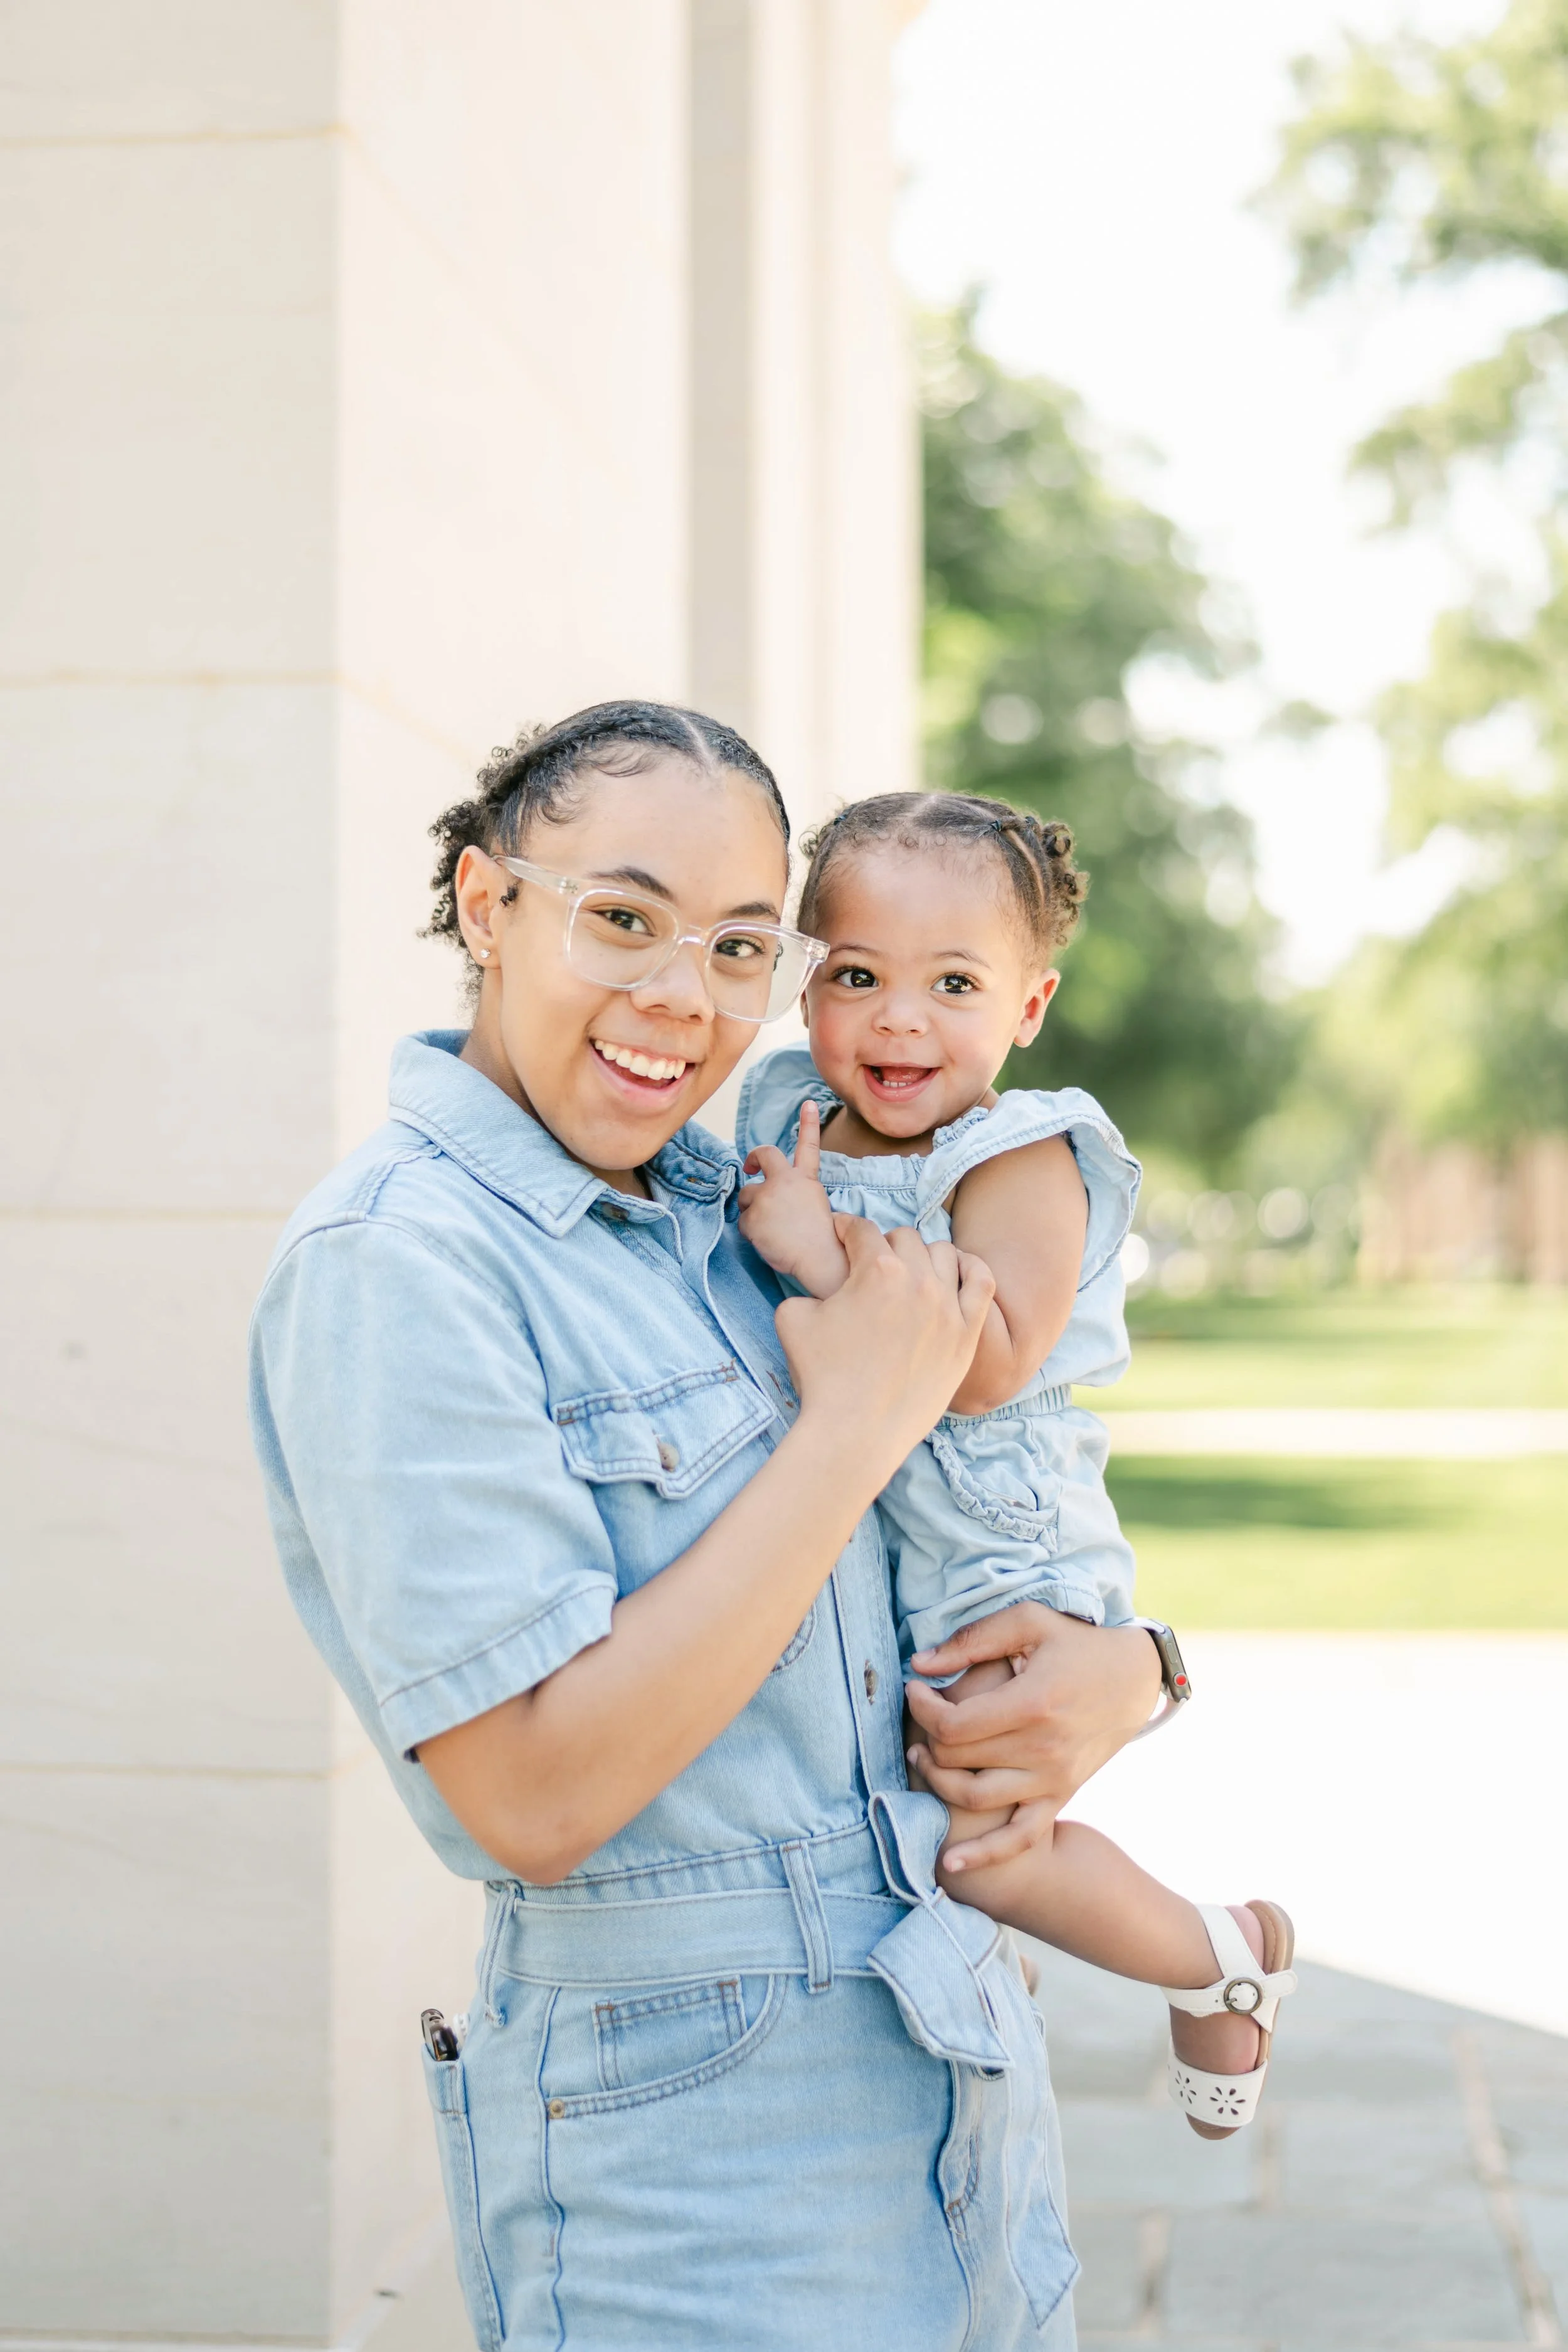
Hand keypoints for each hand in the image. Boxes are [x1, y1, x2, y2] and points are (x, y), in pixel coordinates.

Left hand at [739, 1102, 849, 1295]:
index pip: (808, 1146)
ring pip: (747, 1196)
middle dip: (754, 1159)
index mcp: (805, 1179)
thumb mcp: (814, 1206)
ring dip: (752, 1209)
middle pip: (764, 1155)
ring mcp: (766, 1196)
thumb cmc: (821, 1240)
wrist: (820, 1257)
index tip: (808, 1103)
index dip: (808, 1123)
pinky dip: (750, 1232)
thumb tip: (772, 1199)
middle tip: (750, 1168)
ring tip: (770, 1228)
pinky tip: (766, 1241)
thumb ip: (794, 1194)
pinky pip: (742, 1222)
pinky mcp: (753, 1215)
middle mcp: (784, 1181)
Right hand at [776, 1218, 993, 1488]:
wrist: (857, 1432)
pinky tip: (954, 1274)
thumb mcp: (793, 1318)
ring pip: (943, 1254)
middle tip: (871, 1264)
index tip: (843, 1236)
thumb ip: (808, 1289)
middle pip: (903, 1238)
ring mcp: (948, 1307)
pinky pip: (981, 1282)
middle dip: (883, 1246)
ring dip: (922, 1256)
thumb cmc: (822, 1378)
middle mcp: (917, 1281)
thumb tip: (822, 1290)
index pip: (861, 1230)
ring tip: (910, 1272)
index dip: (846, 1229)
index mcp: (875, 1270)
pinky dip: (969, 1269)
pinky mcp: (967, 1334)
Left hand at [905, 1604, 1161, 1869]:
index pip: (953, 1724)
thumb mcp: (1028, 1622)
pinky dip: (985, 1854)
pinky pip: (1020, 1837)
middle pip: (957, 1759)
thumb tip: (920, 1664)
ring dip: (938, 1782)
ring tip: (922, 1757)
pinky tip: (951, 1864)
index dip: (921, 1708)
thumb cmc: (1076, 1643)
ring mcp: (1052, 1778)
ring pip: (975, 1796)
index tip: (914, 1689)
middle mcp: (1042, 1748)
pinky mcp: (1060, 1795)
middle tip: (917, 1718)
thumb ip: (972, 1641)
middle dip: (925, 1737)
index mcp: (1032, 1702)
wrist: (1134, 1679)